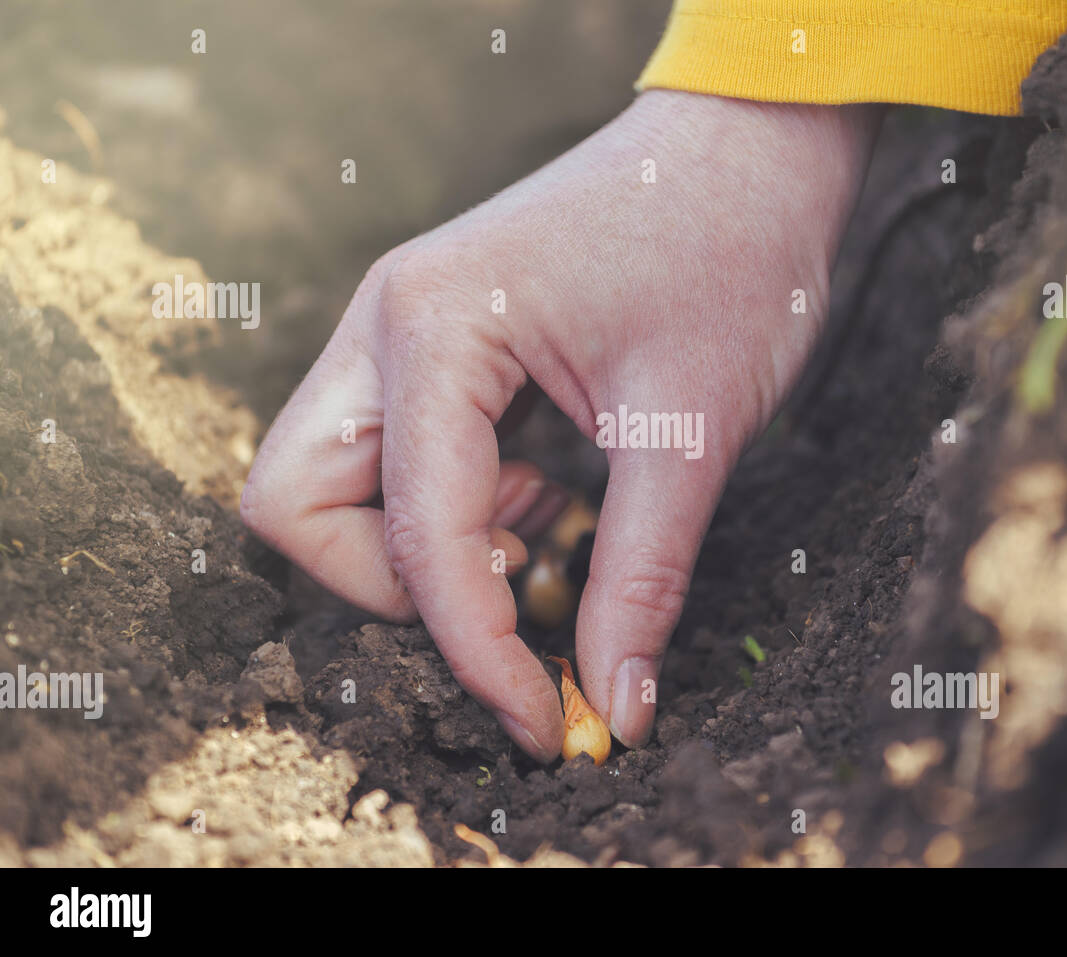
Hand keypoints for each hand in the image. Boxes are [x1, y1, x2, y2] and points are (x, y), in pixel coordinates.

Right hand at [240, 90, 880, 760]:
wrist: (751, 145)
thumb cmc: (733, 251)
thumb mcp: (692, 427)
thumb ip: (641, 578)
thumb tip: (618, 706)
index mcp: (435, 329)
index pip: (416, 541)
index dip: (478, 653)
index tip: (551, 721)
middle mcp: (388, 324)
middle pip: (298, 506)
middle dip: (393, 590)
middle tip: (514, 597)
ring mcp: (402, 329)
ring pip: (332, 483)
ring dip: (424, 547)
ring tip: (546, 533)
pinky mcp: (437, 344)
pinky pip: (394, 457)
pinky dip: (454, 509)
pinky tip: (546, 497)